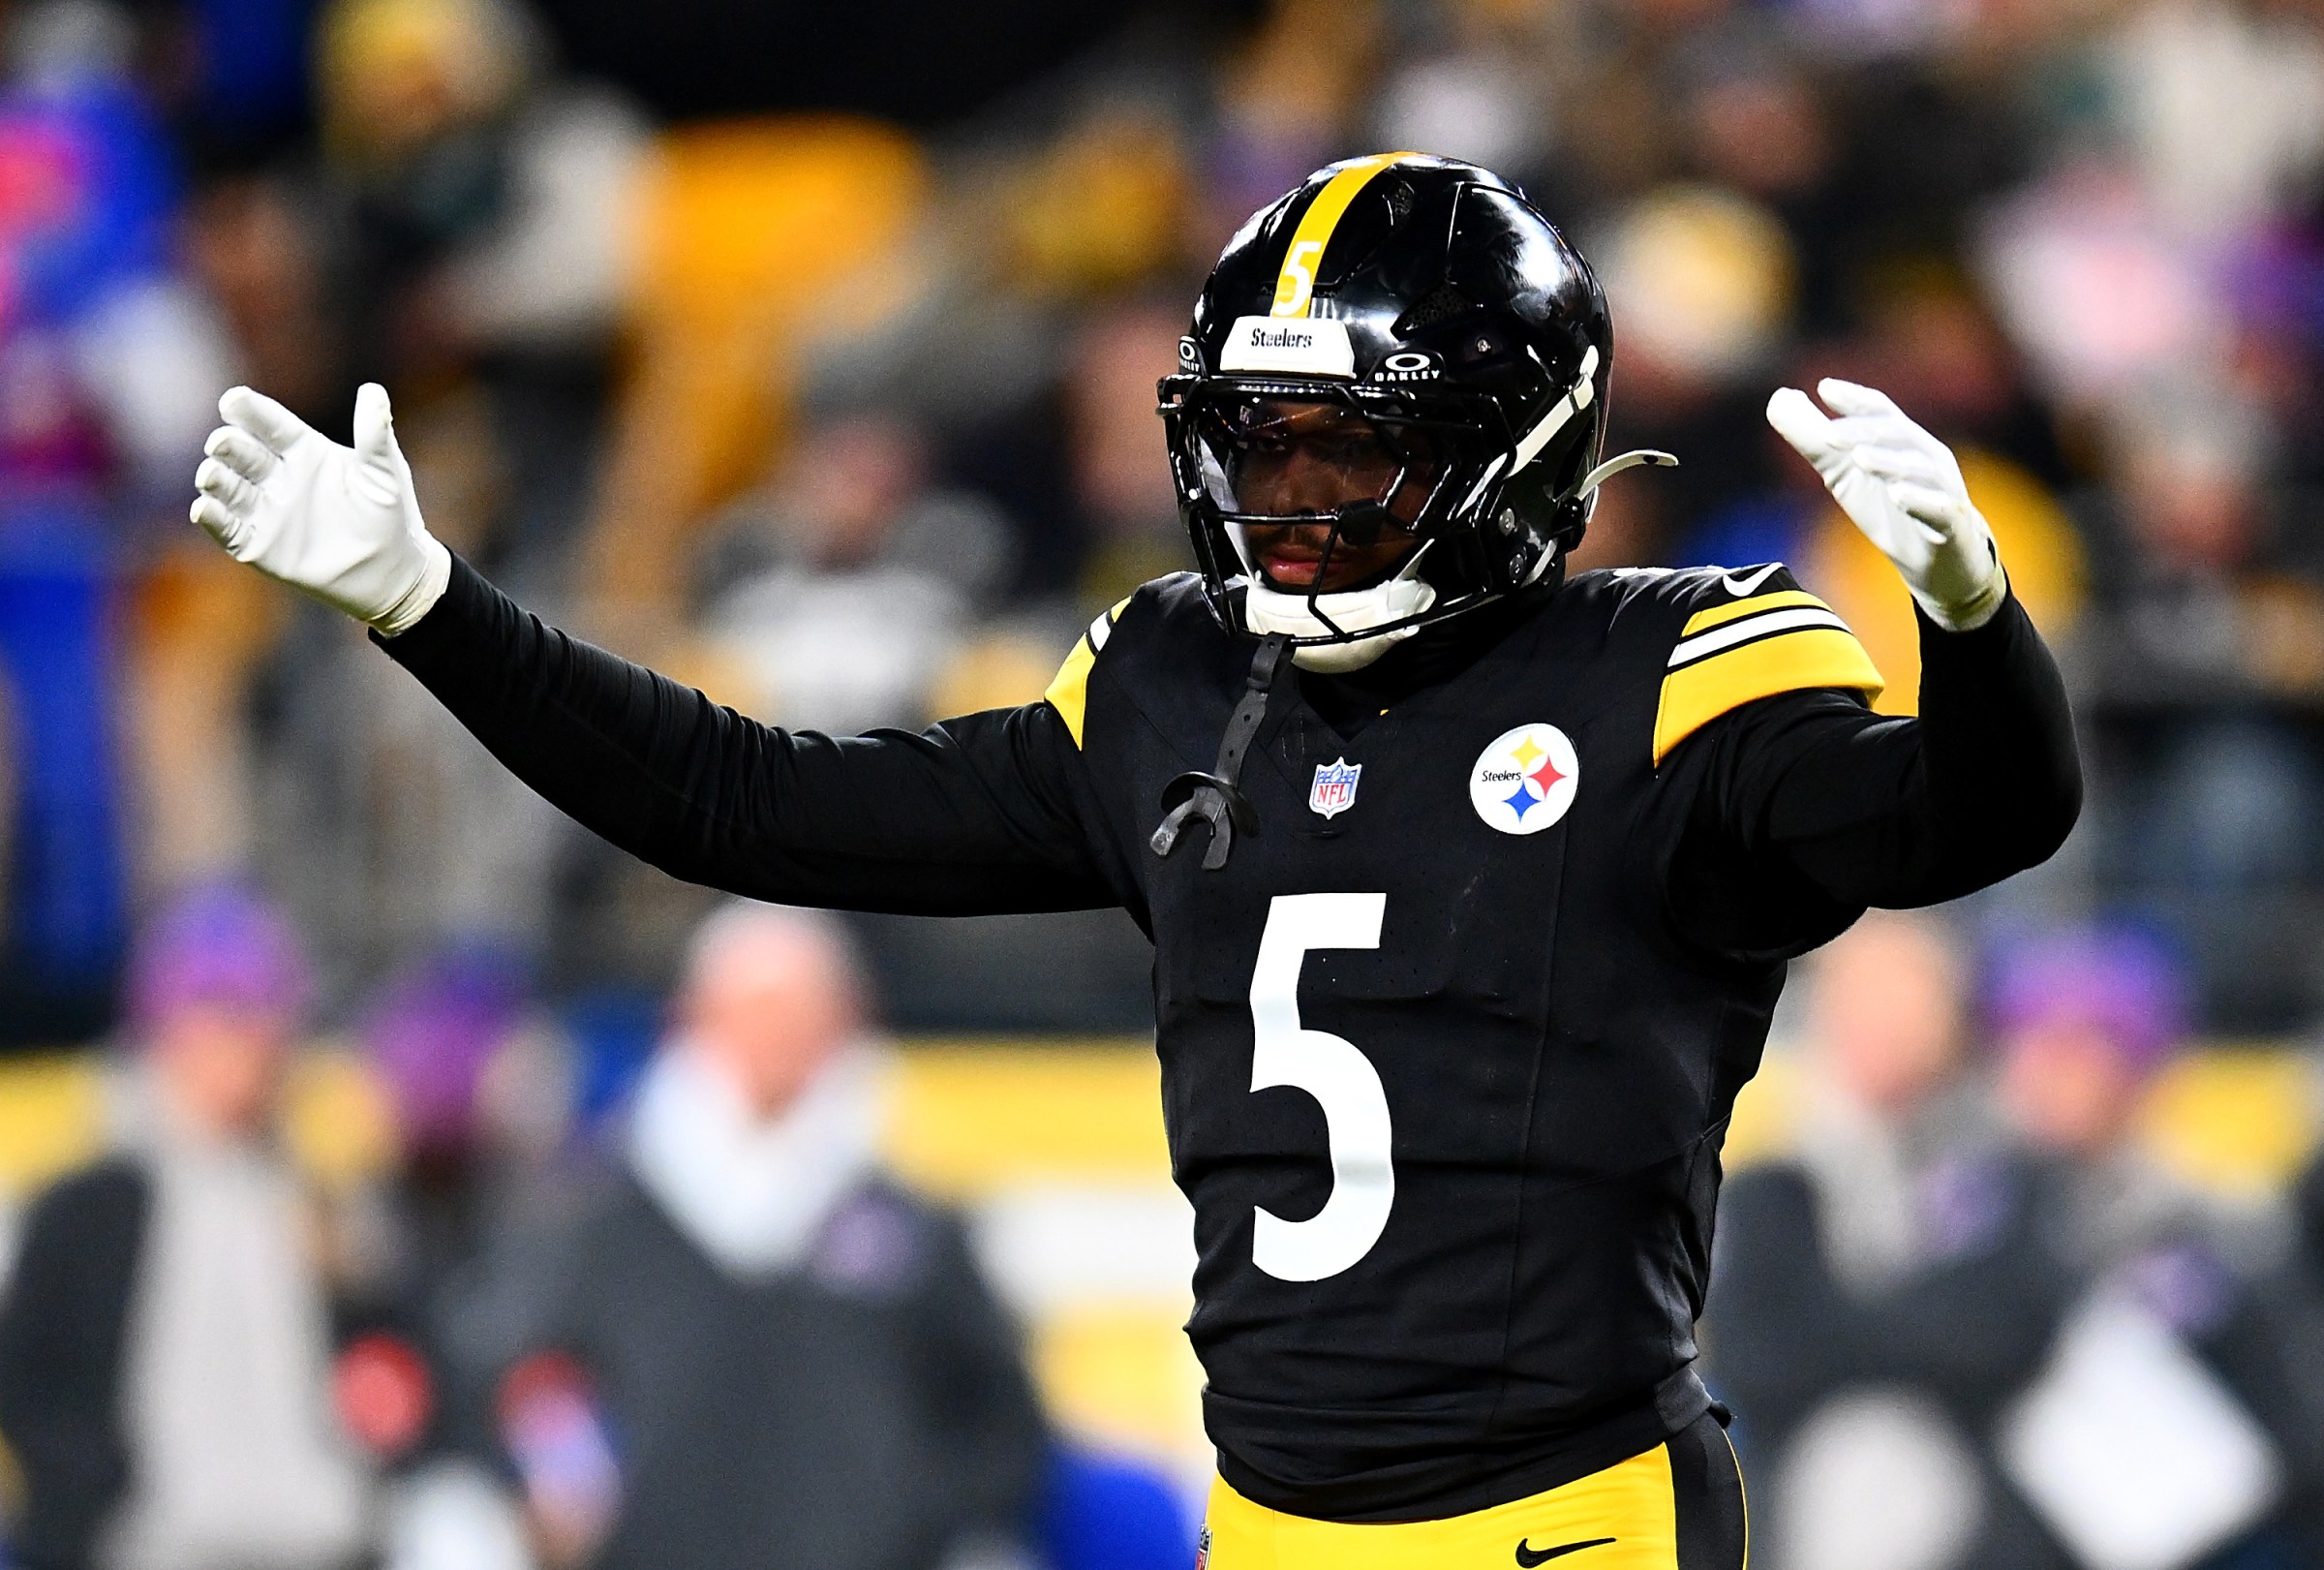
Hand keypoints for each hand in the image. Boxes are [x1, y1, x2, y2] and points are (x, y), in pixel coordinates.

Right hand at [191, 383, 451, 635]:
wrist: (393, 571)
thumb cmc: (391, 515)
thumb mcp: (384, 471)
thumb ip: (374, 433)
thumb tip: (373, 390)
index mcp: (305, 450)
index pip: (270, 424)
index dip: (250, 411)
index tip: (233, 399)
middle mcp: (278, 475)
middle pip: (241, 452)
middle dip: (228, 445)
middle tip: (222, 443)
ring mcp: (266, 510)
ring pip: (228, 487)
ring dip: (216, 478)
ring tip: (212, 474)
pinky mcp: (259, 545)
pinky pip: (228, 529)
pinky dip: (213, 519)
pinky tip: (203, 509)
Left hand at [1766, 377, 2005, 631]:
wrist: (1937, 561)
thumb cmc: (1889, 508)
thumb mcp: (1843, 473)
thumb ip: (1813, 439)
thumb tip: (1779, 400)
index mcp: (1902, 441)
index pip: (1881, 411)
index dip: (1856, 399)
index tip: (1824, 388)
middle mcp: (1926, 458)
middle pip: (1896, 436)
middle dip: (1862, 432)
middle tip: (1827, 435)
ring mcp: (1943, 489)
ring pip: (1918, 469)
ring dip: (1888, 461)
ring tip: (1859, 458)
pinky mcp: (1950, 524)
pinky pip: (1938, 508)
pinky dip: (1919, 500)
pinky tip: (1897, 495)